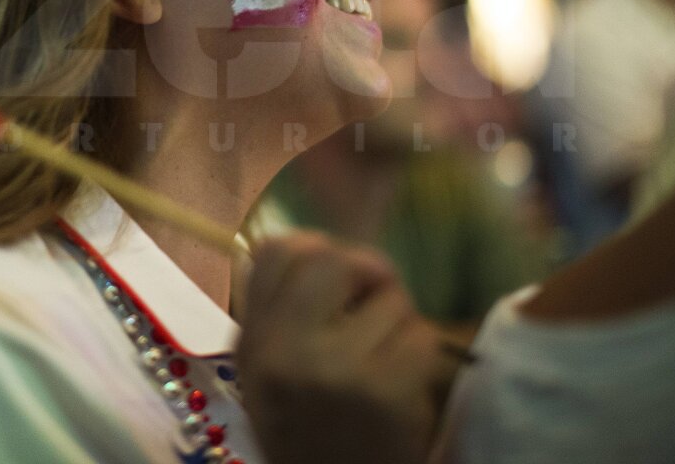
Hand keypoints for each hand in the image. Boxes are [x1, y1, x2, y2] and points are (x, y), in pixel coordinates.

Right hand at [237, 232, 448, 463]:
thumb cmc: (305, 431)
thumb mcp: (266, 371)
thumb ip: (279, 310)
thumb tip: (312, 243)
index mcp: (254, 342)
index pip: (276, 251)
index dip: (315, 249)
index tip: (336, 276)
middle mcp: (286, 349)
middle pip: (334, 259)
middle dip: (368, 271)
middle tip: (377, 298)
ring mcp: (337, 368)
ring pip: (390, 299)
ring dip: (398, 321)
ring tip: (386, 357)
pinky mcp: (386, 391)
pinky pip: (420, 337)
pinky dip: (420, 354)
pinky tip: (403, 383)